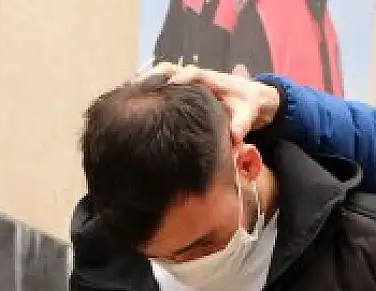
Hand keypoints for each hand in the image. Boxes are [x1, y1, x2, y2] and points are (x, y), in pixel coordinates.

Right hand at [139, 62, 280, 142]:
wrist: (246, 99)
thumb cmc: (246, 105)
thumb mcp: (247, 113)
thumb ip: (242, 123)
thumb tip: (236, 137)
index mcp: (210, 79)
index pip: (193, 73)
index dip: (181, 77)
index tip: (171, 84)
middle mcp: (194, 77)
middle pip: (169, 69)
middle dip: (154, 76)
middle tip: (138, 87)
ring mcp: (184, 81)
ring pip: (160, 76)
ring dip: (145, 82)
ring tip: (128, 93)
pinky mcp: (178, 89)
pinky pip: (160, 85)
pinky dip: (147, 90)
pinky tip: (132, 101)